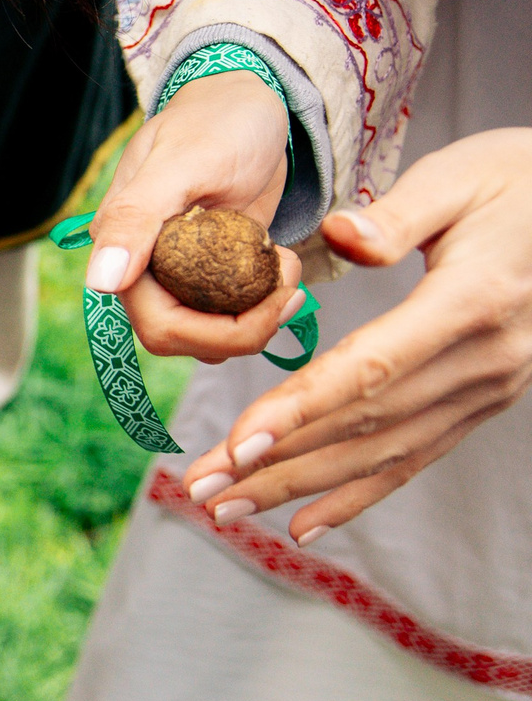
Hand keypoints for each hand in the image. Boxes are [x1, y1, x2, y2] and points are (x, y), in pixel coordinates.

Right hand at [83, 72, 303, 360]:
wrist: (249, 102)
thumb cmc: (216, 122)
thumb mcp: (182, 164)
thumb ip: (136, 219)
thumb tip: (100, 281)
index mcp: (124, 248)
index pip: (160, 325)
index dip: (218, 331)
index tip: (275, 296)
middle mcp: (143, 268)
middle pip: (184, 339)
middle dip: (244, 329)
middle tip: (292, 288)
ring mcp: (176, 272)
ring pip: (207, 335)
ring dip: (256, 319)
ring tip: (287, 268)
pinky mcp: (208, 270)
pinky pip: (228, 314)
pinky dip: (261, 303)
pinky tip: (280, 263)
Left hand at [182, 129, 531, 543]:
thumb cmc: (516, 181)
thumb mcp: (460, 176)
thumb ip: (397, 214)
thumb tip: (340, 234)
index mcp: (469, 302)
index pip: (370, 368)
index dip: (301, 410)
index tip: (237, 442)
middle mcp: (482, 360)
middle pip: (363, 424)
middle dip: (275, 461)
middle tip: (199, 486)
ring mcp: (487, 389)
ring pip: (381, 453)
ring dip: (299, 486)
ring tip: (224, 506)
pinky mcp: (483, 401)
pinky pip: (414, 458)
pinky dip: (357, 495)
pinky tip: (302, 524)